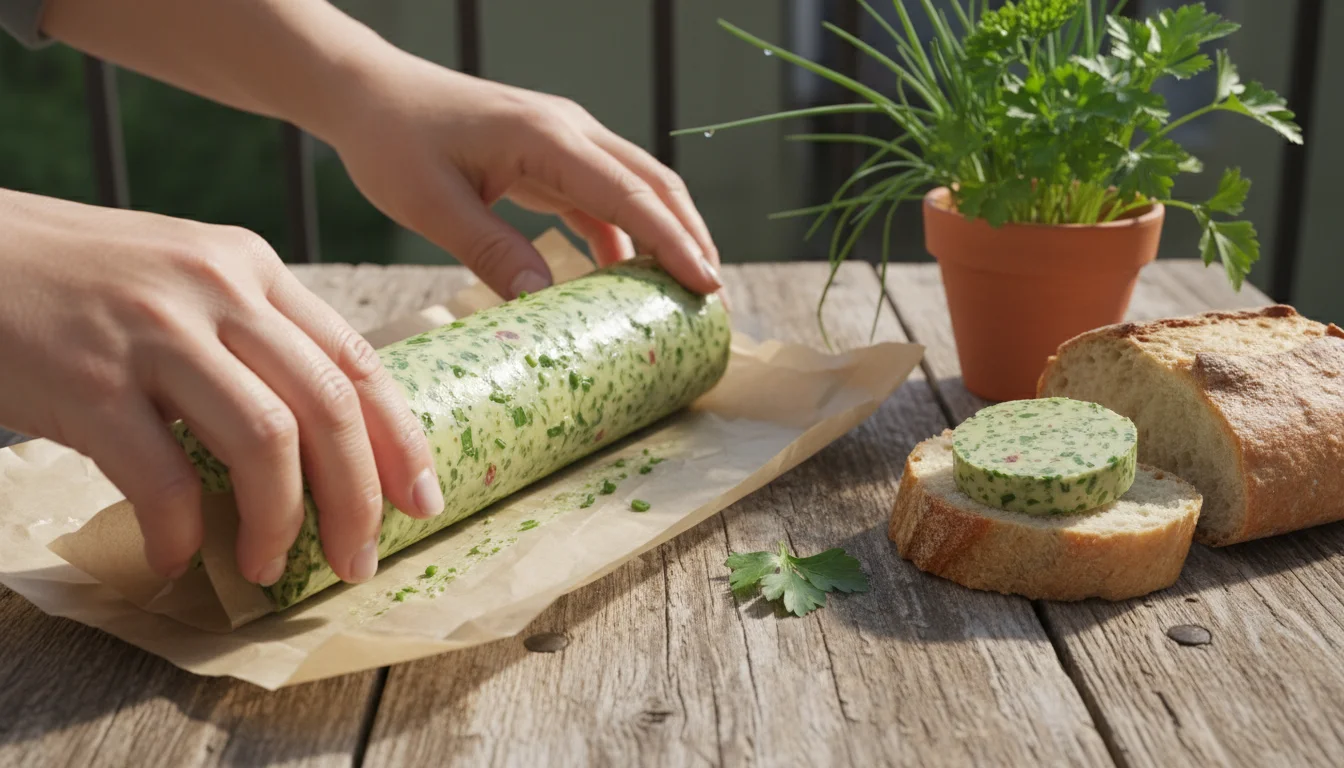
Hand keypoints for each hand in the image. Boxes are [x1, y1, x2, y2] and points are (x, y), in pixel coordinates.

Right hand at [0, 189, 442, 583]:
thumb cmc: (78, 280)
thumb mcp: (185, 279)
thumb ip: (251, 335)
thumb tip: (320, 435)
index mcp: (252, 268)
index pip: (355, 361)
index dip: (401, 439)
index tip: (421, 499)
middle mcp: (218, 290)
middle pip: (328, 407)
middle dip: (359, 497)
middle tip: (358, 557)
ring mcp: (155, 332)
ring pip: (268, 440)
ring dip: (283, 521)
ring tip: (271, 566)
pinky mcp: (90, 382)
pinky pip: (165, 478)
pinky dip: (184, 532)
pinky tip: (179, 556)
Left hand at [322, 53, 722, 298]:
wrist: (368, 94)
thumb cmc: (392, 143)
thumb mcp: (430, 205)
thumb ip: (488, 249)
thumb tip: (543, 299)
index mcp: (546, 138)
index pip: (629, 193)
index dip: (674, 242)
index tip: (707, 284)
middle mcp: (569, 131)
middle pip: (655, 184)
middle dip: (691, 239)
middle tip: (712, 298)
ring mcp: (565, 140)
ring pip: (638, 186)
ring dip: (666, 234)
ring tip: (683, 292)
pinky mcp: (552, 156)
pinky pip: (605, 195)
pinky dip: (625, 234)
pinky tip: (624, 277)